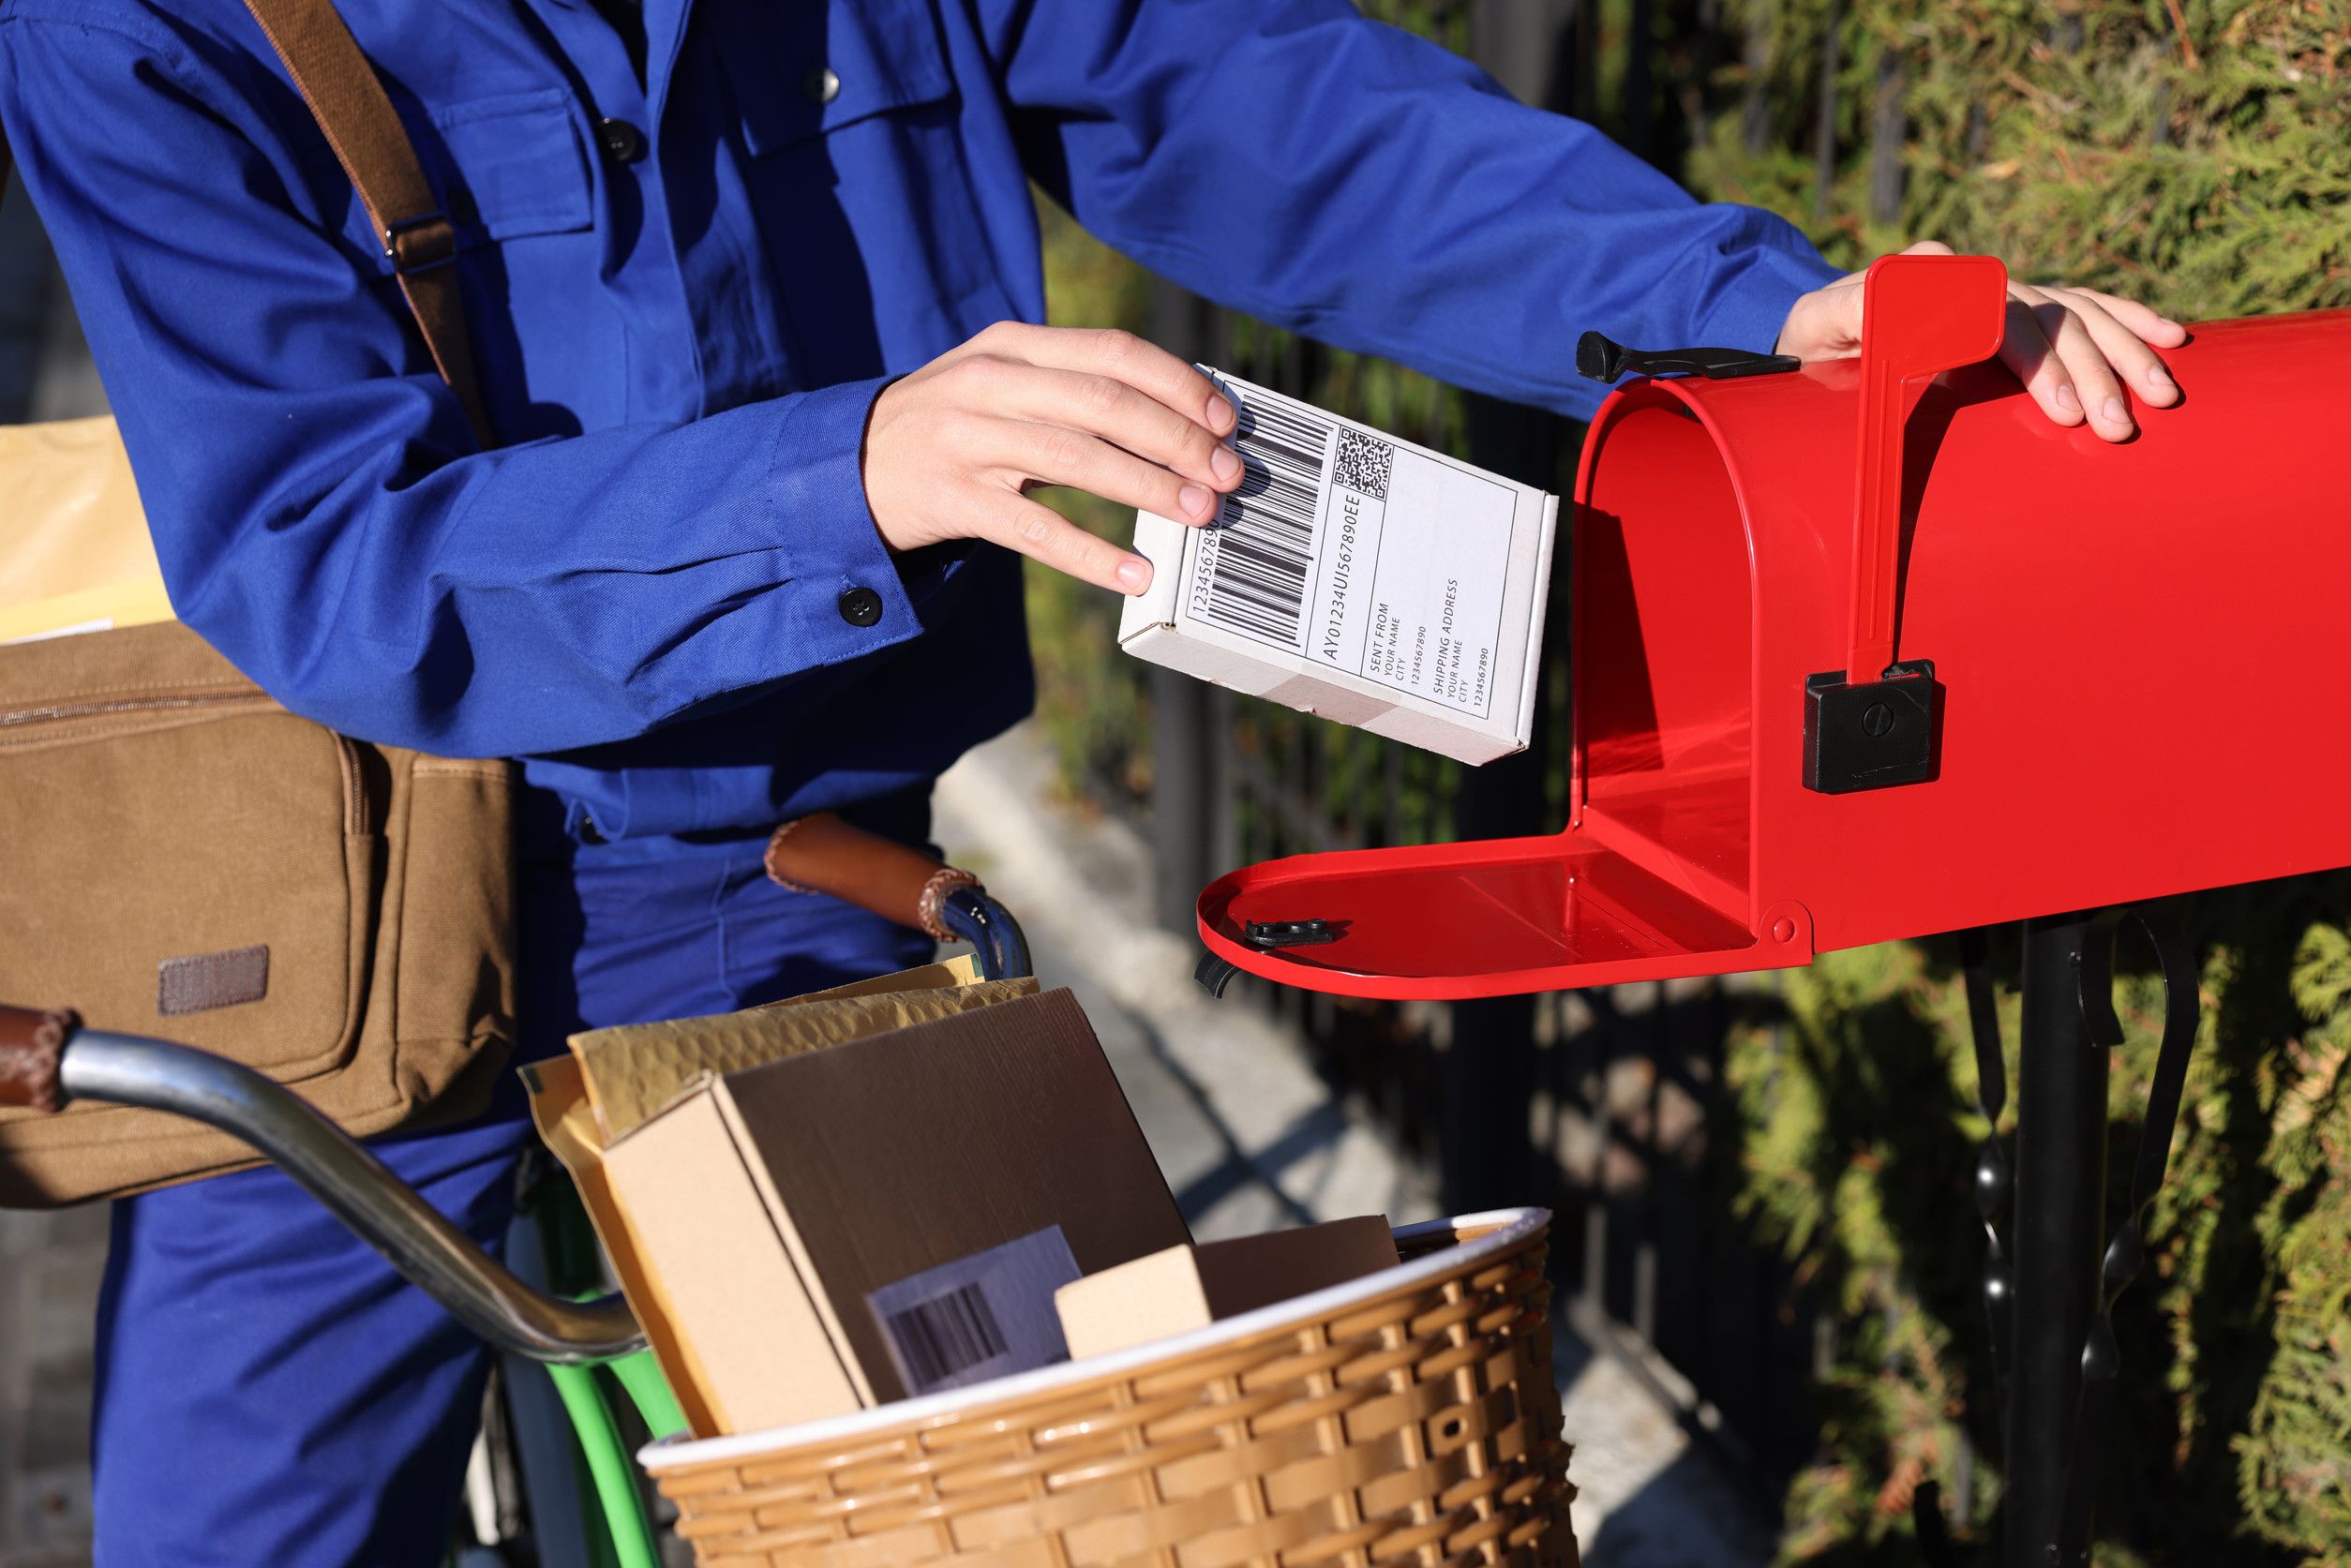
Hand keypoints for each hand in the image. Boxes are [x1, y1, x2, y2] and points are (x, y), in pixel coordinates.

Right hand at [862, 322, 1243, 593]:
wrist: (847, 465)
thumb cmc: (950, 427)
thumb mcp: (1002, 386)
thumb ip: (1073, 393)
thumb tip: (1178, 426)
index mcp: (1013, 346)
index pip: (1113, 352)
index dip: (1177, 384)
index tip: (1225, 420)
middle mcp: (991, 383)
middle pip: (1105, 402)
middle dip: (1178, 440)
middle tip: (1227, 476)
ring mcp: (968, 440)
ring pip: (1077, 458)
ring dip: (1149, 488)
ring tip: (1199, 514)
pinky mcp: (953, 499)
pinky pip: (1035, 530)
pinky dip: (1093, 554)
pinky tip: (1135, 573)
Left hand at [1775, 241, 2187, 441]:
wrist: (1821, 321)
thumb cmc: (1821, 333)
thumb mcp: (1822, 322)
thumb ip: (1859, 308)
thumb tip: (1910, 301)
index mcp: (1938, 282)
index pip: (2004, 321)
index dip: (2039, 365)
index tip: (2066, 410)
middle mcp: (1982, 281)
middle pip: (2053, 320)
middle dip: (2094, 373)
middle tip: (2117, 426)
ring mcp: (2006, 291)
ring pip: (2080, 314)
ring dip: (2126, 353)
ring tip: (2162, 395)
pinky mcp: (2021, 307)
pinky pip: (2084, 306)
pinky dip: (2129, 320)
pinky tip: (2171, 339)